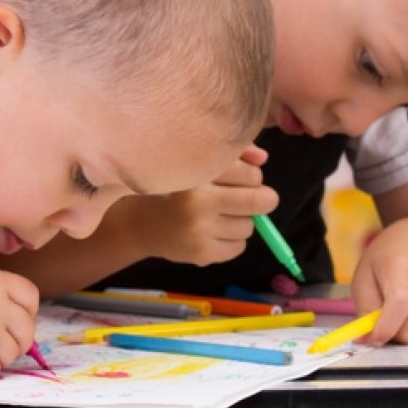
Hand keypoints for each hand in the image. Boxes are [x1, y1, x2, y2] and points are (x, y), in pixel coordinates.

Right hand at [123, 145, 278, 265]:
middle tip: (249, 200)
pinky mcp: (201, 253)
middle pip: (258, 201)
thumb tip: (262, 158)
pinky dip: (233, 241)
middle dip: (262, 200)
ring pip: (249, 226)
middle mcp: (198, 200)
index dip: (253, 178)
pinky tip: (214, 233)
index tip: (243, 180)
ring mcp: (199, 230)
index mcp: (198, 171)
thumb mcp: (202, 164)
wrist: (145, 223)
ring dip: (242, 221)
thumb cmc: (180, 188)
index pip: (251, 174)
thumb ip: (235, 154)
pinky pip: (239, 247)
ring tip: (220, 217)